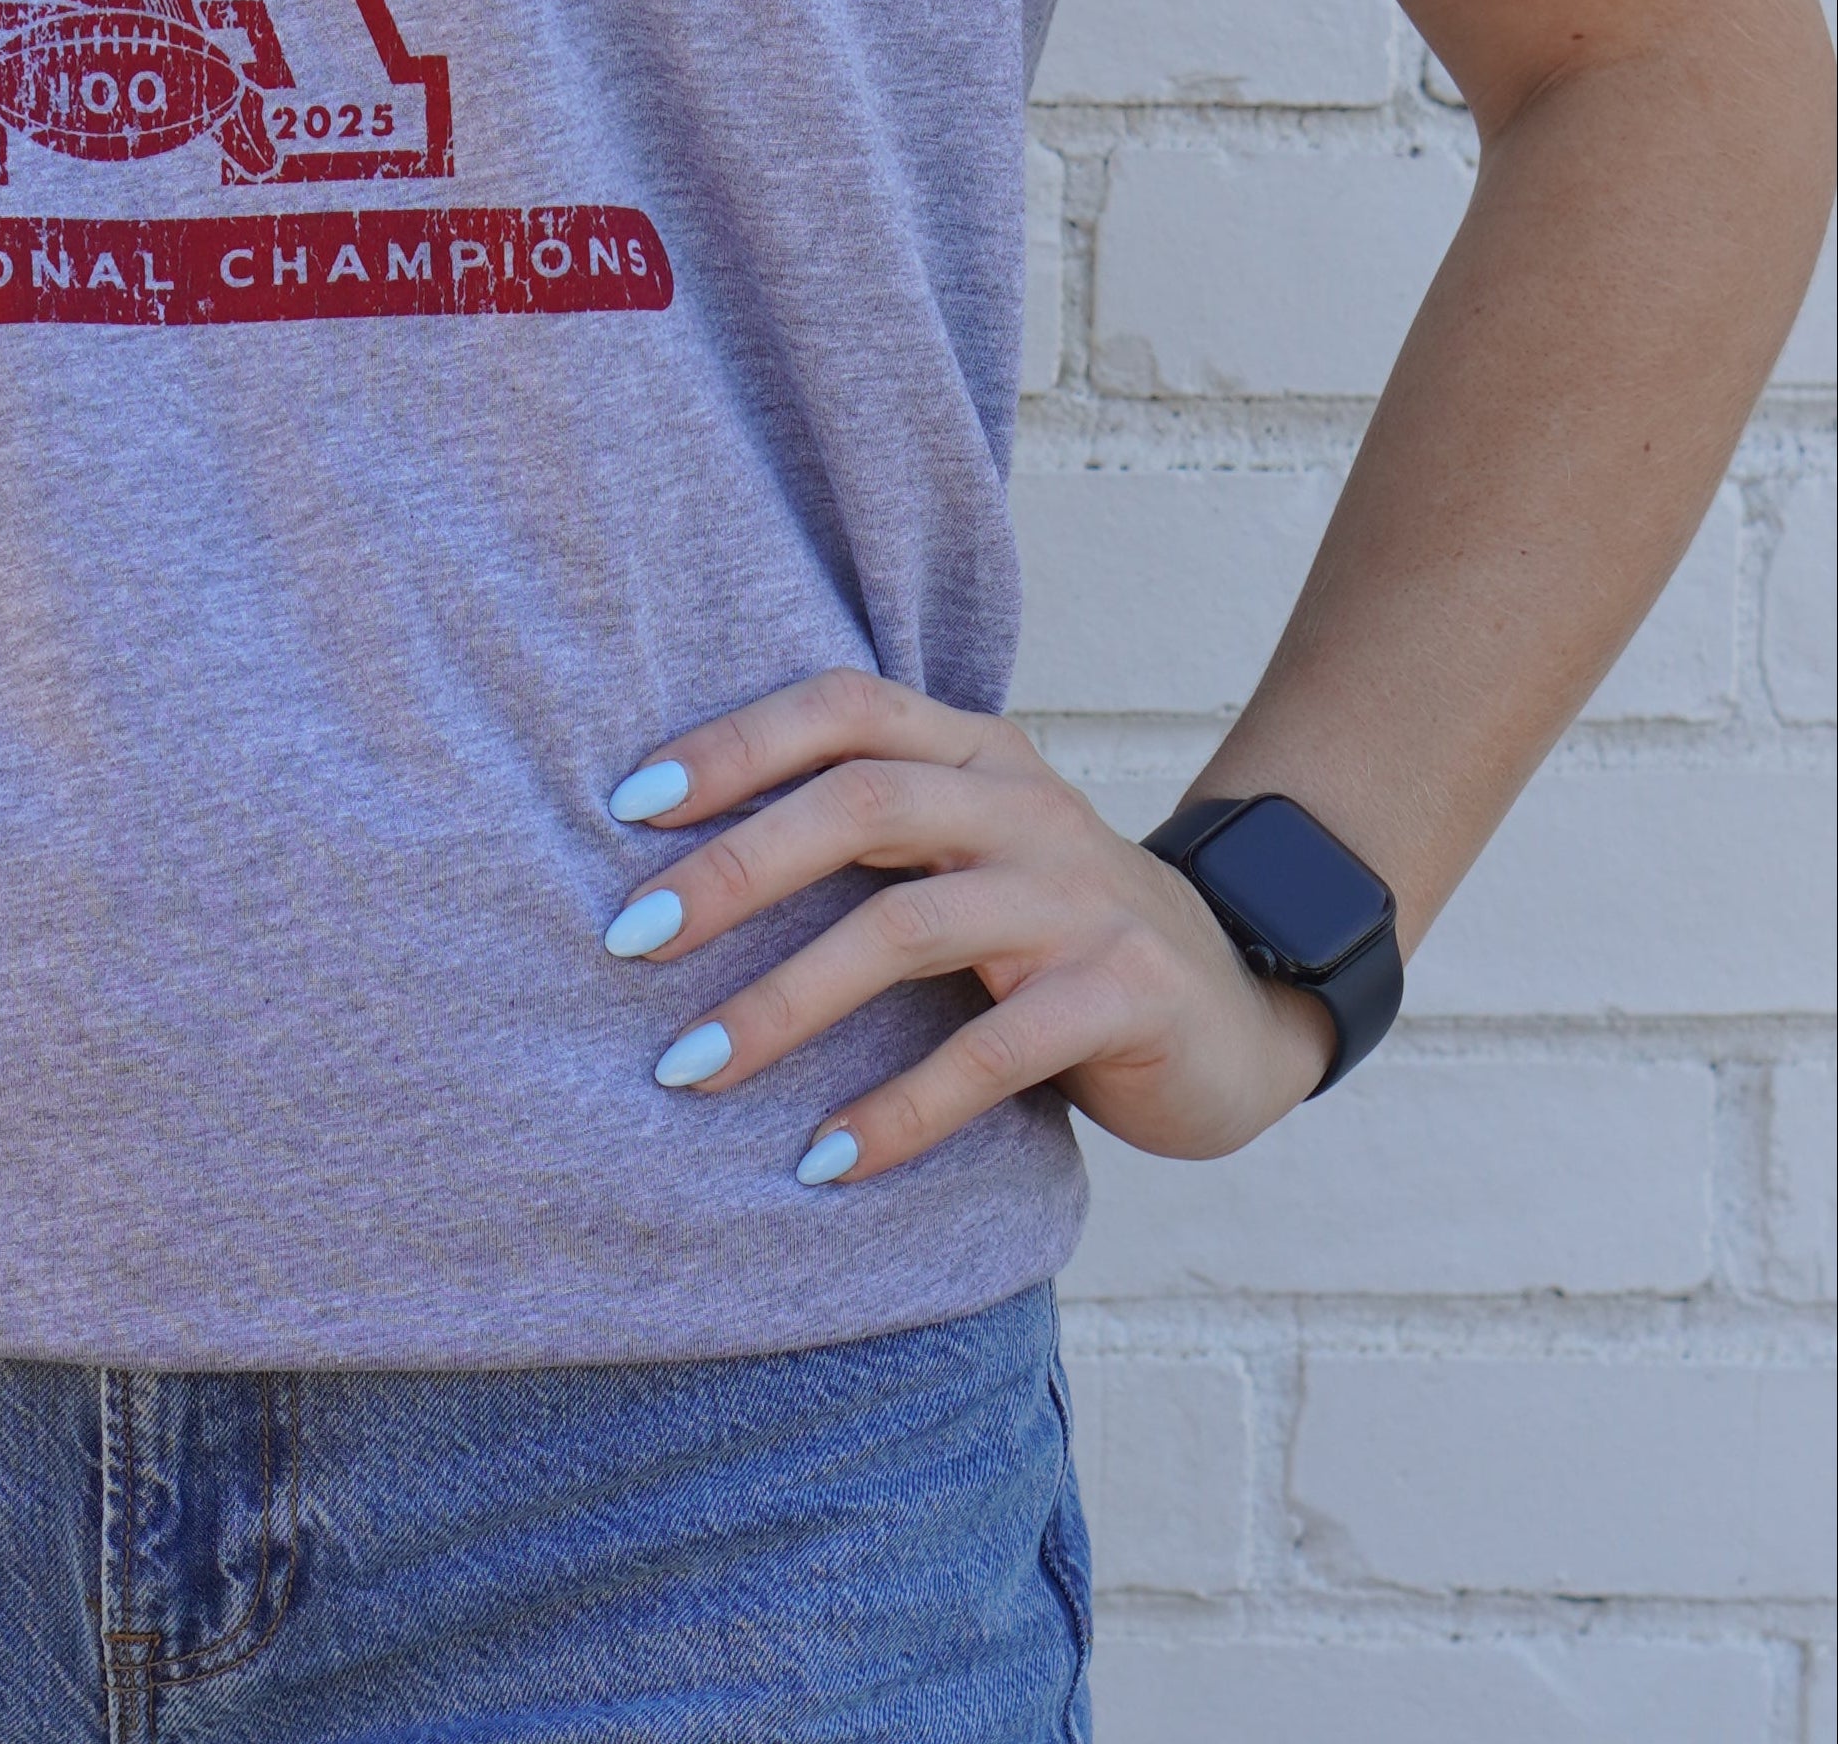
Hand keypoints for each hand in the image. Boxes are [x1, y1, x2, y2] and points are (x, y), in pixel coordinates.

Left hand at [603, 671, 1333, 1178]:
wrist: (1242, 1009)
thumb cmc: (1056, 936)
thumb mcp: (971, 856)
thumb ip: (870, 836)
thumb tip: (674, 870)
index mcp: (975, 752)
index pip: (843, 708)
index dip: (736, 743)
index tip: (628, 806)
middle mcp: (1025, 802)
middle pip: (860, 804)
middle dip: (734, 871)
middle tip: (628, 940)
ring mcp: (1080, 894)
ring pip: (908, 926)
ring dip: (786, 1001)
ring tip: (689, 1066)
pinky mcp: (1123, 992)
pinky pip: (988, 1050)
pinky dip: (897, 1110)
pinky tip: (824, 1160)